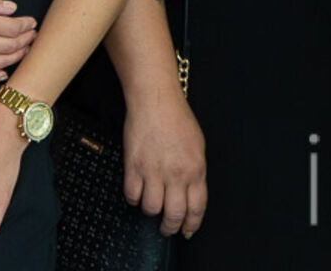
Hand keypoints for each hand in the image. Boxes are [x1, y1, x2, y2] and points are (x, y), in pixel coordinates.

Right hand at [122, 88, 206, 237]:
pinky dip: (134, 199)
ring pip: (151, 208)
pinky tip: (136, 192)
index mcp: (196, 170)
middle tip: (166, 228)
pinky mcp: (134, 166)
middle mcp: (176, 174)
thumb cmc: (177, 118)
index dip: (191, 224)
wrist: (155, 100)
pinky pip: (132, 195)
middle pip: (173, 214)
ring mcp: (154, 171)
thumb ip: (196, 172)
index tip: (187, 230)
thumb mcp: (198, 146)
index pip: (196, 208)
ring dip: (150, 211)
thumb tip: (190, 193)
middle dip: (170, 227)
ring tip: (150, 206)